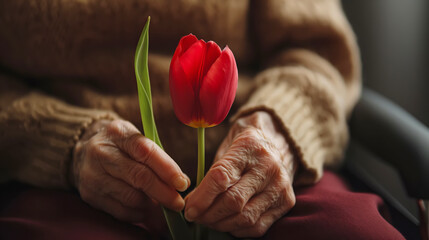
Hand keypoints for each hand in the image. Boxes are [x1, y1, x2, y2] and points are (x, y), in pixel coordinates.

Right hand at [70, 119, 189, 222]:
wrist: (82, 151)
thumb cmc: (120, 145)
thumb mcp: (135, 139)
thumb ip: (158, 157)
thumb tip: (182, 182)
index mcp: (118, 133)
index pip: (146, 151)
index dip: (167, 169)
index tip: (182, 183)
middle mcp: (102, 153)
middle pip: (139, 177)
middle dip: (163, 193)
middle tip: (178, 203)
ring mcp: (93, 175)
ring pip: (130, 197)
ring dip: (152, 206)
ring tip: (164, 206)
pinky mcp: (89, 194)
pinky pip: (120, 211)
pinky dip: (138, 213)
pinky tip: (147, 210)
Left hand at [184, 111, 297, 236]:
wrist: (280, 141)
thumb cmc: (245, 146)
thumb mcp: (227, 146)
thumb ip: (213, 172)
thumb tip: (193, 202)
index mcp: (249, 147)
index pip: (221, 178)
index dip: (202, 198)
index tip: (189, 208)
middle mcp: (268, 167)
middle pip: (233, 202)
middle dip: (209, 214)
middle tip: (195, 217)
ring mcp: (280, 186)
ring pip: (245, 218)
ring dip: (221, 224)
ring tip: (208, 220)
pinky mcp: (287, 202)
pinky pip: (258, 226)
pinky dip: (237, 229)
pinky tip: (227, 222)